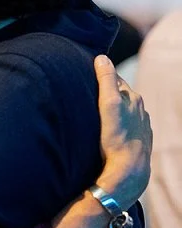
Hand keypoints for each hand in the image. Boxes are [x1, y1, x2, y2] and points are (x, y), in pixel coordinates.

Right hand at [94, 55, 151, 208]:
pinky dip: (120, 125)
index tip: (88, 75)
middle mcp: (140, 110)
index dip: (102, 76)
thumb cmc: (116, 136)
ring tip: (99, 112)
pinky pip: (128, 127)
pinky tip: (111, 130)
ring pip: (125, 111)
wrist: (128, 170)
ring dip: (114, 109)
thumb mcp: (108, 104)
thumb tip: (101, 57)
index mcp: (133, 98)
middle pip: (121, 95)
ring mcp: (141, 126)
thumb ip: (106, 79)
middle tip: (90, 93)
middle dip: (108, 92)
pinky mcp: (139, 141)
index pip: (115, 79)